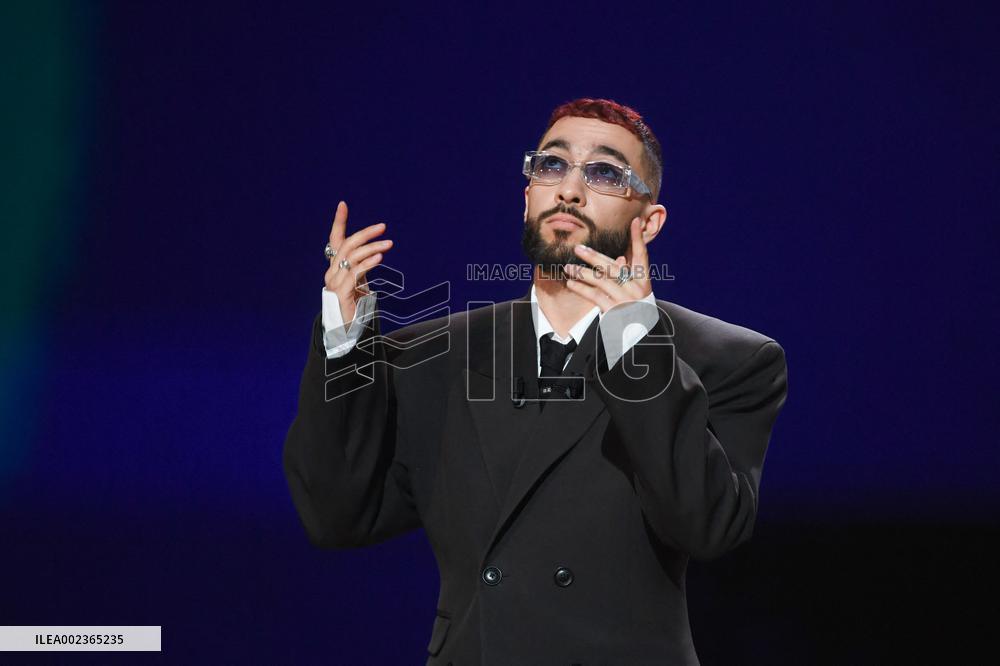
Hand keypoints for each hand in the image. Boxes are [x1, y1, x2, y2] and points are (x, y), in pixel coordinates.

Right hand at [324, 201, 392, 323]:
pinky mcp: (342, 294)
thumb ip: (360, 266)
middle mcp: (332, 271)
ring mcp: (335, 282)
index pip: (335, 240)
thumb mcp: (358, 281)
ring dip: (372, 248)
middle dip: (366, 233)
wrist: (346, 330)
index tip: (343, 204)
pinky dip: (368, 263)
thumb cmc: (354, 305)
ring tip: (389, 244)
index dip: (339, 222)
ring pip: (352, 257)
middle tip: (383, 227)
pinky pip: (355, 273)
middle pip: (347, 245)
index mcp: (336, 266)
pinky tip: (379, 258)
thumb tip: (374, 251)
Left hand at [563, 217, 651, 312]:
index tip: (634, 221)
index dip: (638, 238)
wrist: (640, 338)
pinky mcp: (614, 311)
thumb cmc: (636, 311)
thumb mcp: (636, 293)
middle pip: (613, 267)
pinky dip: (582, 289)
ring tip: (568, 267)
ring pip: (601, 280)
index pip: (642, 255)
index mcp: (644, 281)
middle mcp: (636, 288)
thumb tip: (621, 258)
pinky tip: (571, 283)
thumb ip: (628, 275)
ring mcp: (626, 300)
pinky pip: (595, 296)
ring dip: (582, 273)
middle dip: (594, 256)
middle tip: (578, 248)